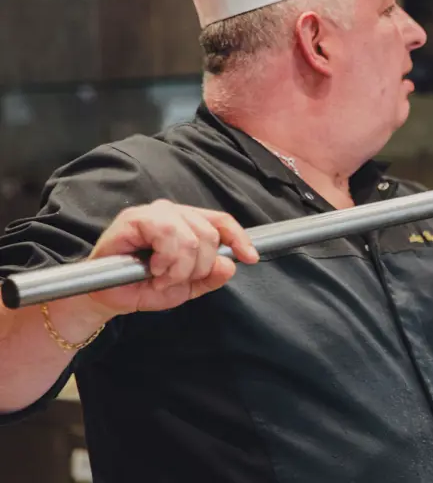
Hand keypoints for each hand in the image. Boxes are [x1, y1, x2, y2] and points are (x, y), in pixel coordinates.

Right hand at [83, 200, 258, 320]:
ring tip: (161, 276)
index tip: (250, 258)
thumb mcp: (184, 287)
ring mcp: (154, 213)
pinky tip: (153, 268)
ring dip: (180, 266)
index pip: (221, 221)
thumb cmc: (140, 287)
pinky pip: (168, 233)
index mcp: (188, 223)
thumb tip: (230, 265)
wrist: (104, 297)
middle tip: (174, 280)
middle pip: (210, 234)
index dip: (239, 237)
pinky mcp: (134, 218)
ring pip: (192, 236)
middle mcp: (173, 212)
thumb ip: (209, 277)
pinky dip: (166, 258)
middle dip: (198, 267)